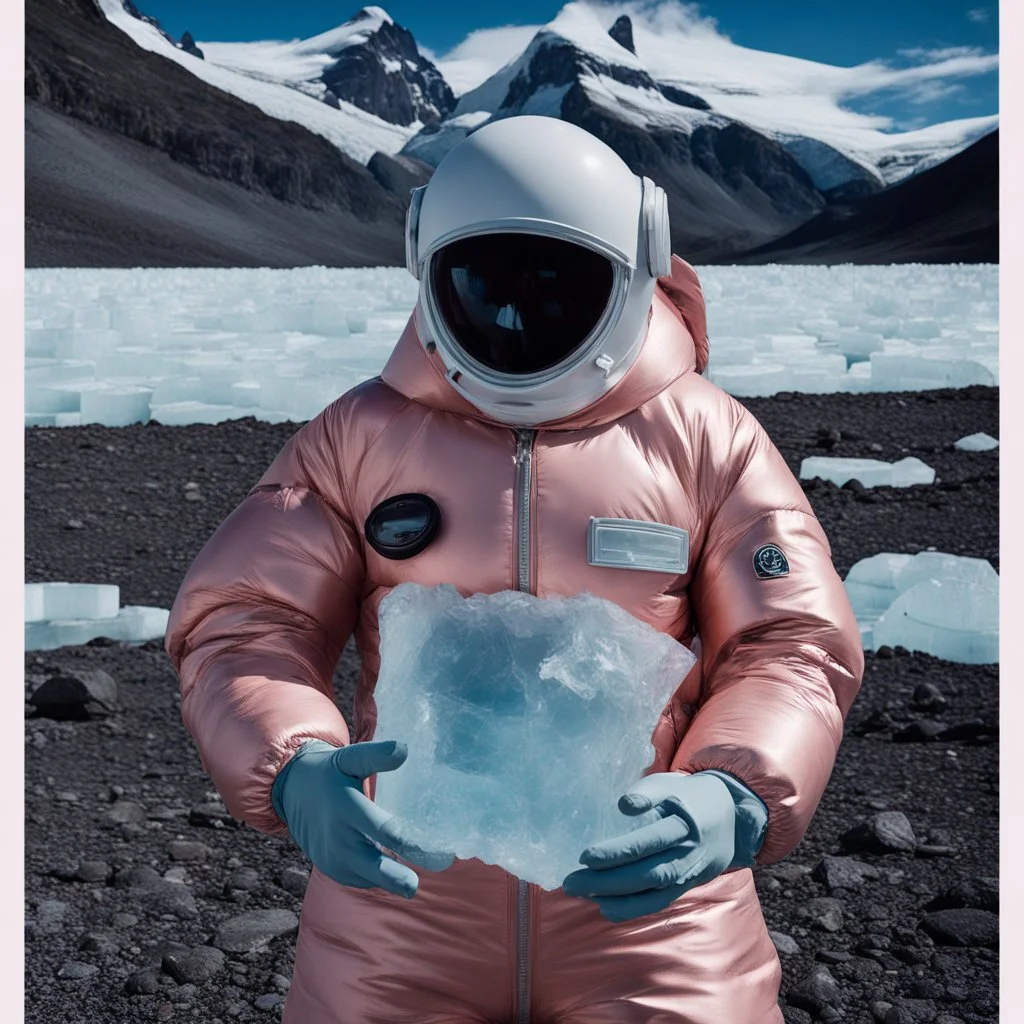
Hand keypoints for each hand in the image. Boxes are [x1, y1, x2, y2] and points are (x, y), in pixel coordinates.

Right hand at [271, 738, 453, 898]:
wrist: (295, 793)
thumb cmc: (331, 773)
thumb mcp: (350, 758)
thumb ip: (375, 756)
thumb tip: (404, 749)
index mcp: (346, 808)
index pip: (381, 829)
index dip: (406, 840)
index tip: (429, 847)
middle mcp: (338, 838)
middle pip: (370, 865)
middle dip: (393, 878)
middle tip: (414, 886)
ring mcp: (333, 858)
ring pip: (367, 876)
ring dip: (389, 878)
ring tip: (412, 877)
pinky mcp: (333, 870)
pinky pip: (360, 878)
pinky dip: (376, 877)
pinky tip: (392, 869)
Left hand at [561, 772, 736, 921]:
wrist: (729, 817)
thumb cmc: (687, 795)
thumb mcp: (670, 784)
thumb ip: (647, 791)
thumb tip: (624, 805)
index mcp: (684, 821)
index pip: (648, 841)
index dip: (618, 852)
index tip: (585, 856)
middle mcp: (688, 851)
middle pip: (647, 871)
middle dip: (608, 880)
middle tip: (571, 881)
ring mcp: (688, 871)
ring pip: (653, 890)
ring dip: (616, 896)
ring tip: (581, 894)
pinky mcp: (686, 885)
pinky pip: (660, 902)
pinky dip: (633, 908)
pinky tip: (605, 907)